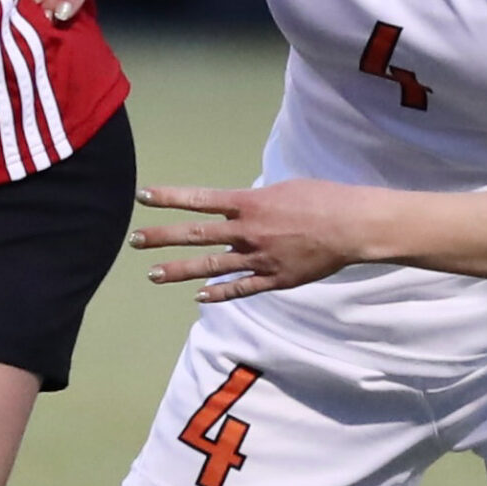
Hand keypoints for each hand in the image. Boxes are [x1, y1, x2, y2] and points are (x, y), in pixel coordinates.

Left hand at [129, 178, 372, 300]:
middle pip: (196, 235)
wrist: (351, 225)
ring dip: (180, 270)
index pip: (199, 200)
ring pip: (211, 266)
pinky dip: (219, 293)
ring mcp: (258, 258)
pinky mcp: (274, 279)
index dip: (168, 198)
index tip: (142, 197)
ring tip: (153, 274)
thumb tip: (239, 206)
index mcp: (248, 203)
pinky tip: (199, 297)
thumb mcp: (282, 188)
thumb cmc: (322, 198)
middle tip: (135, 241)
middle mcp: (247, 231)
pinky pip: (240, 288)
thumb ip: (255, 201)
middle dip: (162, 238)